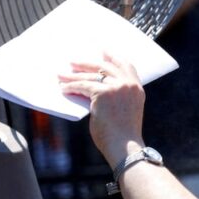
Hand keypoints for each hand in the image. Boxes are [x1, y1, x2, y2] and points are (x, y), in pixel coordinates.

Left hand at [60, 53, 144, 167]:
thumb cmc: (123, 135)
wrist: (125, 147)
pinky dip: (71, 87)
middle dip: (87, 64)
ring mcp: (116, 88)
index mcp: (137, 89)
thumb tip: (93, 88)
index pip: (127, 66)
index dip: (114, 58)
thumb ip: (116, 96)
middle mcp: (128, 85)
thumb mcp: (125, 110)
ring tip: (61, 75)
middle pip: (105, 67)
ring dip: (73, 75)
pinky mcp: (102, 93)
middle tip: (74, 63)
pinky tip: (63, 88)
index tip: (104, 52)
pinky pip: (82, 86)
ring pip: (91, 76)